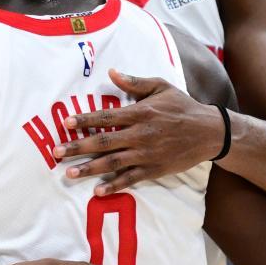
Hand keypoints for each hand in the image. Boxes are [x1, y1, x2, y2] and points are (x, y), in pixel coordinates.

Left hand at [52, 68, 223, 195]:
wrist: (209, 132)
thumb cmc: (183, 107)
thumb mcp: (161, 87)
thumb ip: (135, 82)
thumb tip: (111, 73)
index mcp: (140, 112)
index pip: (106, 116)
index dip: (84, 120)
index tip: (65, 124)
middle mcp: (140, 134)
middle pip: (103, 142)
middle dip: (77, 147)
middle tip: (56, 153)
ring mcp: (146, 154)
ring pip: (112, 163)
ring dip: (89, 168)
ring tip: (69, 173)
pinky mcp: (154, 169)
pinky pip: (130, 179)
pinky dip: (114, 186)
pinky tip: (98, 191)